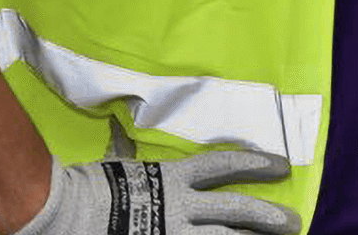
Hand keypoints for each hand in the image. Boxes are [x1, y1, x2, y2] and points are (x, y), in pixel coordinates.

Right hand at [14, 150, 298, 234]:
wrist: (63, 215)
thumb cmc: (89, 188)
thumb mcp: (116, 165)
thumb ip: (130, 154)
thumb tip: (122, 133)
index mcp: (174, 178)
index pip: (225, 165)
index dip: (255, 163)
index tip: (281, 165)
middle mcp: (182, 207)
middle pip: (237, 210)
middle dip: (268, 216)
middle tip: (293, 221)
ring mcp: (174, 234)